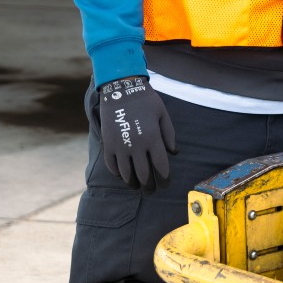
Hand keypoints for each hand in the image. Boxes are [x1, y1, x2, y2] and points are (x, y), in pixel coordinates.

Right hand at [97, 76, 176, 191]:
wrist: (121, 90)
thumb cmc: (146, 101)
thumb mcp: (163, 115)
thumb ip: (169, 135)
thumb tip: (174, 153)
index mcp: (152, 138)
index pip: (160, 166)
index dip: (164, 178)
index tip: (166, 185)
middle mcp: (136, 145)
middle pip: (144, 174)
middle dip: (149, 186)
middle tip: (152, 191)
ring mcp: (120, 146)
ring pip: (127, 173)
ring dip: (133, 183)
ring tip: (138, 187)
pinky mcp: (108, 145)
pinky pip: (112, 166)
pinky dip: (118, 174)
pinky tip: (124, 176)